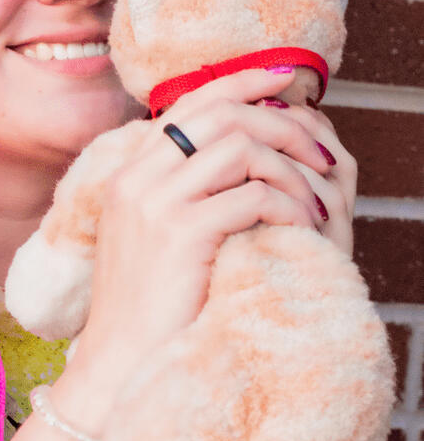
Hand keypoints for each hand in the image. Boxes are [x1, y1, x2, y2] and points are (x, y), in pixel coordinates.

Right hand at [61, 68, 345, 407]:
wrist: (119, 359)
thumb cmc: (147, 305)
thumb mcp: (153, 235)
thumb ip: (182, 190)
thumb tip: (240, 154)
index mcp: (130, 171)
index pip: (191, 101)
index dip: (244, 81)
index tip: (289, 81)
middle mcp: (137, 178)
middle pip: (222, 114)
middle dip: (284, 125)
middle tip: (322, 154)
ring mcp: (156, 204)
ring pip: (242, 149)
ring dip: (292, 170)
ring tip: (316, 200)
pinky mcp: (181, 235)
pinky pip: (253, 197)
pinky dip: (288, 207)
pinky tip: (302, 229)